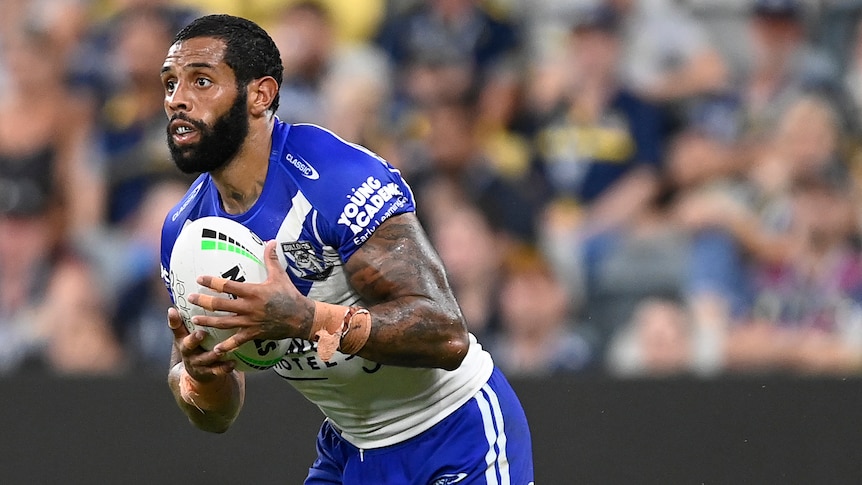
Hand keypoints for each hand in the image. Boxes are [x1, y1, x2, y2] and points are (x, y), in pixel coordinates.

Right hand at [167, 306, 234, 380]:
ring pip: (204, 359)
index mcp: (182, 338)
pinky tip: (233, 363)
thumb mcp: (187, 332)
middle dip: (193, 340)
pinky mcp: (210, 372)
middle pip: (188, 345)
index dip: (174, 320)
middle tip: (201, 333)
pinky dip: (225, 367)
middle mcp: (188, 351)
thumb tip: (178, 296)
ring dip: (212, 355)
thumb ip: (186, 318)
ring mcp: (198, 363)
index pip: (175, 328)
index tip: (174, 310)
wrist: (197, 371)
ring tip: (220, 350)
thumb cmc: (195, 344)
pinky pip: (218, 371)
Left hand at [186, 240, 314, 354]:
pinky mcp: (254, 333)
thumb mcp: (280, 275)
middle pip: (221, 305)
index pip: (228, 285)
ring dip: (208, 322)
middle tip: (189, 299)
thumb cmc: (290, 295)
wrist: (301, 317)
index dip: (212, 282)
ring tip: (194, 321)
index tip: (200, 279)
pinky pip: (237, 341)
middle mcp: (249, 307)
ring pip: (224, 323)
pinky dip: (226, 346)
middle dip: (203, 302)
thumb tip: (271, 241)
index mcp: (253, 291)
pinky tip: (215, 349)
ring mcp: (250, 322)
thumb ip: (271, 259)